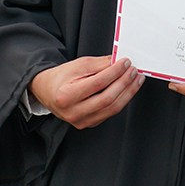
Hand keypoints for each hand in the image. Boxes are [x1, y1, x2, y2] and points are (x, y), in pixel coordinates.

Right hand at [28, 56, 143, 129]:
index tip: (126, 62)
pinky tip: (128, 89)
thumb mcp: (78, 65)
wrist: (48, 91)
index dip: (115, 72)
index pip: (98, 83)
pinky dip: (122, 100)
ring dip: (128, 92)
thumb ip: (100, 64)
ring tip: (136, 80)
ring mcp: (81, 121)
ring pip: (112, 108)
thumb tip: (120, 62)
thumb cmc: (61, 78)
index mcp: (66, 95)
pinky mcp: (89, 123)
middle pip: (107, 98)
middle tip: (134, 71)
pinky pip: (110, 113)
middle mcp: (73, 112)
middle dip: (124, 82)